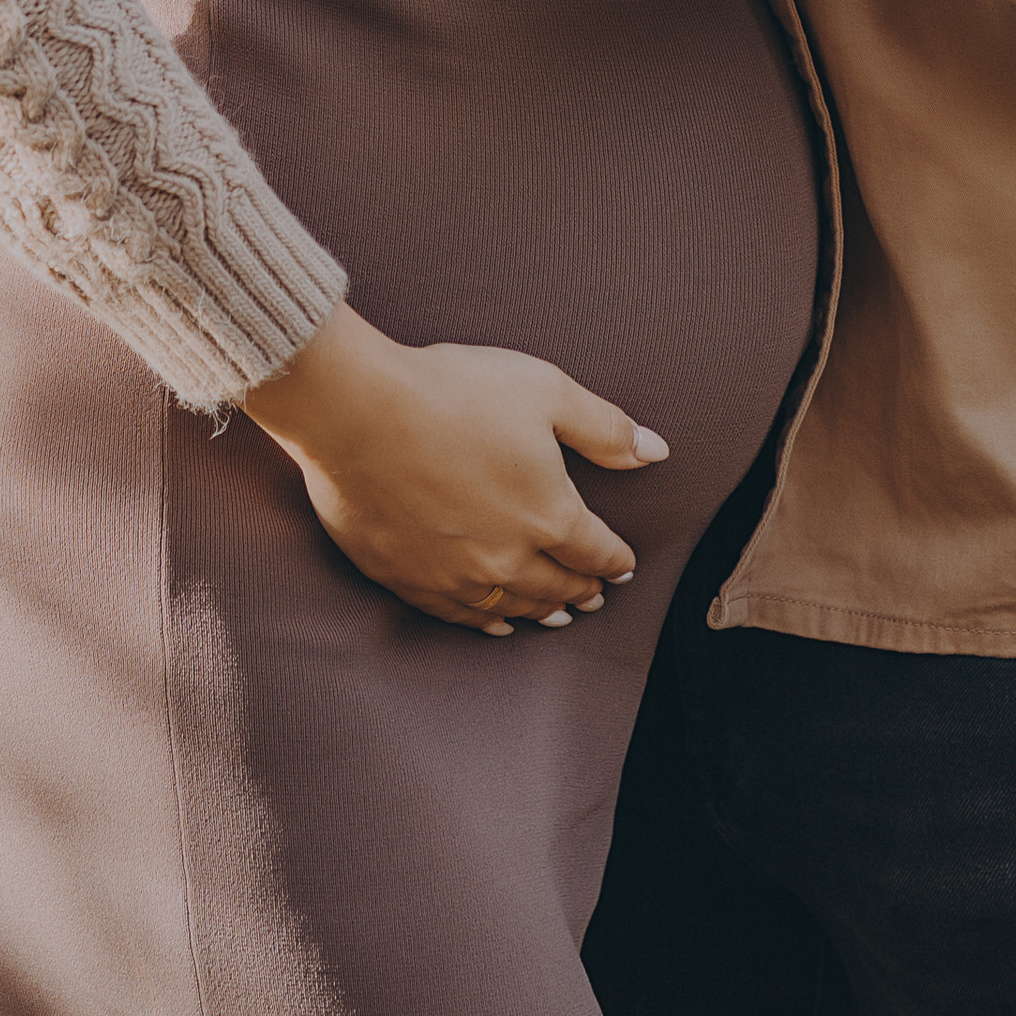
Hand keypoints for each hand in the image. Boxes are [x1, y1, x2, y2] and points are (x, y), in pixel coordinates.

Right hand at [243, 305, 666, 634]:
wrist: (359, 411)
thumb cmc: (454, 391)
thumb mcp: (545, 390)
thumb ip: (605, 428)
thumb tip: (656, 452)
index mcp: (549, 514)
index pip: (595, 550)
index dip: (614, 559)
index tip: (624, 566)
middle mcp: (507, 557)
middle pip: (555, 586)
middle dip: (580, 590)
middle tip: (594, 596)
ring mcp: (455, 574)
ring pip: (510, 607)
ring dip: (538, 612)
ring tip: (553, 616)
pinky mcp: (408, 578)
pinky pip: (457, 615)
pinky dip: (483, 623)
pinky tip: (492, 625)